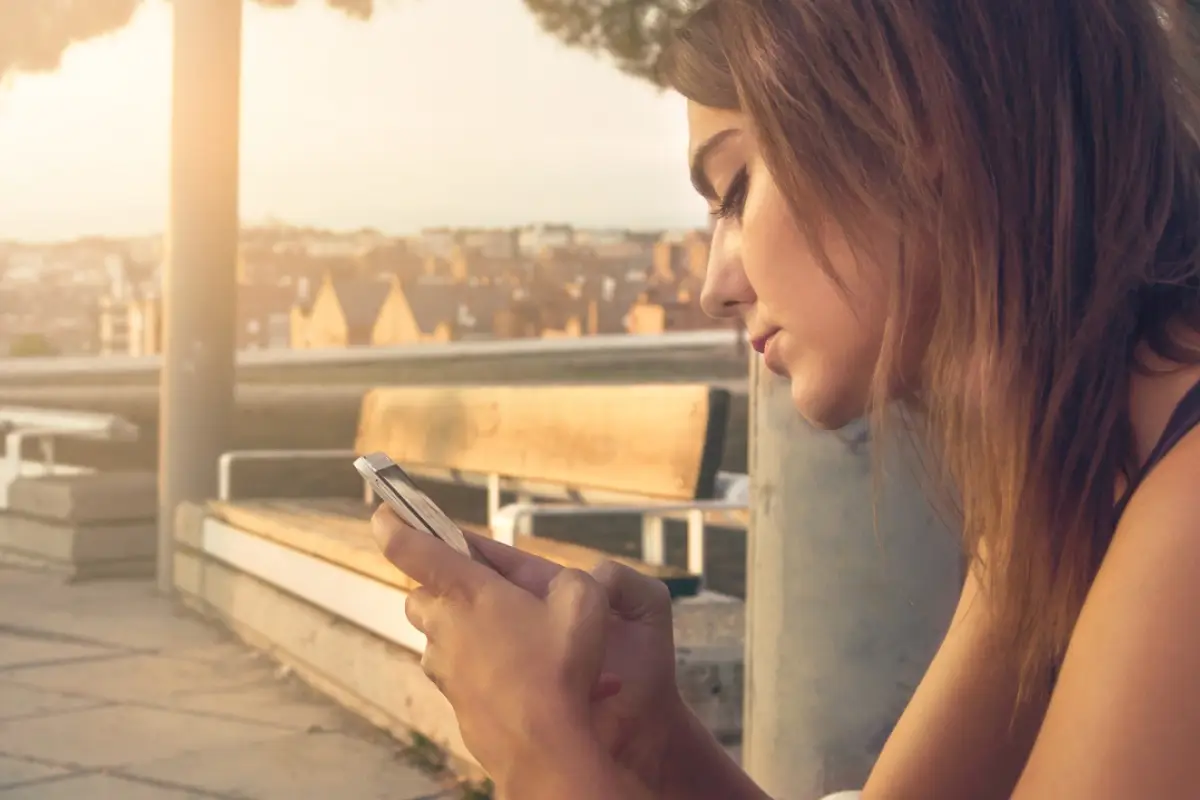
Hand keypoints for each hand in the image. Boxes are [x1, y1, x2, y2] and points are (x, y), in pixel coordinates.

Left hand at [370, 507, 688, 791]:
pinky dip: (475, 665)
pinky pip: (456, 671)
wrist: (544, 747)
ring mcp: (445, 667)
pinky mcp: (454, 699)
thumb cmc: (560, 670)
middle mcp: (445, 626)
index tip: (384, 510)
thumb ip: (569, 580)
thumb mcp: (583, 602)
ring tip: (508, 635)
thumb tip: (561, 587)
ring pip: (436, 635)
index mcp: (467, 591)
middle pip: (420, 593)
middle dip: (441, 584)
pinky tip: (516, 673)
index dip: (393, 523)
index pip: (411, 547)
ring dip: (459, 628)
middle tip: (480, 586)